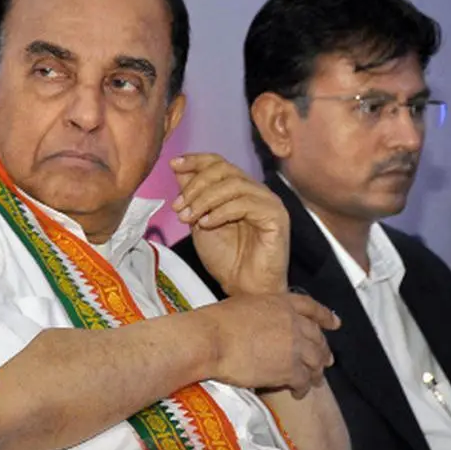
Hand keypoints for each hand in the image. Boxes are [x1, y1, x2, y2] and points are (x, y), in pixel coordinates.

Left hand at [169, 154, 288, 294]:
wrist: (244, 289)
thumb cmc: (225, 259)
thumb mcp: (198, 222)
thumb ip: (192, 196)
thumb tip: (177, 167)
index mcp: (239, 189)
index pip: (219, 162)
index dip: (196, 160)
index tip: (174, 164)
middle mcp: (256, 191)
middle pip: (224, 169)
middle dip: (196, 185)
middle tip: (178, 207)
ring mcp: (268, 202)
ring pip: (233, 184)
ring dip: (204, 199)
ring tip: (188, 218)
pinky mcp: (276, 216)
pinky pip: (245, 204)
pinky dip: (220, 212)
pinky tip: (206, 224)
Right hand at [203, 292, 339, 397]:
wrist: (211, 339)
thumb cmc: (216, 322)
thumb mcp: (242, 304)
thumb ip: (261, 312)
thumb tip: (260, 323)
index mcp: (281, 303)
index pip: (311, 308)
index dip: (325, 316)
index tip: (335, 323)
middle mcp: (293, 323)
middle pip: (318, 338)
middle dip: (323, 351)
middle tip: (325, 360)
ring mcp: (295, 346)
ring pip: (315, 362)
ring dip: (316, 373)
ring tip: (314, 381)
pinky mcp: (290, 369)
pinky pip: (304, 381)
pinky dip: (303, 388)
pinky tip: (298, 393)